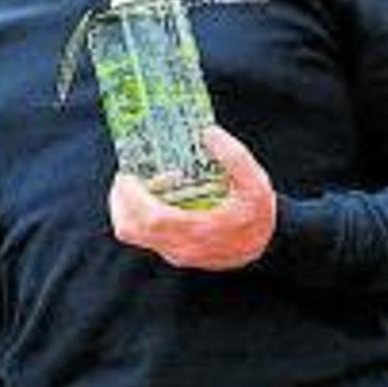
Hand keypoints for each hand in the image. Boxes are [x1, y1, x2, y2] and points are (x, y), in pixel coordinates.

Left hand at [108, 125, 275, 270]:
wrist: (268, 246)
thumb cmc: (258, 213)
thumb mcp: (255, 183)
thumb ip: (235, 158)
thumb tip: (208, 132)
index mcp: (198, 231)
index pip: (151, 220)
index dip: (132, 198)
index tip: (127, 175)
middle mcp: (180, 248)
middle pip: (130, 229)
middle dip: (119, 200)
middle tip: (127, 176)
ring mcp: (175, 253)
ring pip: (132, 234)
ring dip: (126, 207)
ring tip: (142, 184)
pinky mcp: (173, 253)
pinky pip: (143, 235)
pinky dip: (137, 214)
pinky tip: (154, 195)